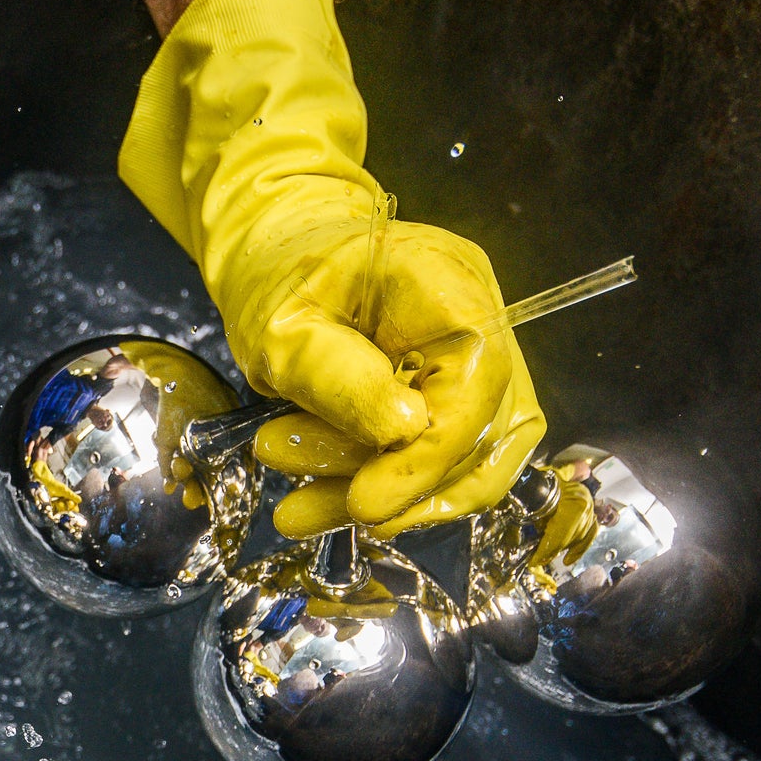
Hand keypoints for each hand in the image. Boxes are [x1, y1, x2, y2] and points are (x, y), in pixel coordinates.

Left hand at [116, 0, 544, 537]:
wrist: (274, 251)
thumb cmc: (276, 275)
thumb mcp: (283, 326)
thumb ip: (339, 377)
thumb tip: (405, 433)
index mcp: (446, 283)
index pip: (475, 384)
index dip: (429, 458)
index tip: (367, 504)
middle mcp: (480, 318)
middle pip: (487, 431)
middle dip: (404, 488)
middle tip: (312, 508)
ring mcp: (474, 357)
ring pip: (469, 457)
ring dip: (388, 501)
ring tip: (299, 510)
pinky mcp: (451, 392)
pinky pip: (440, 457)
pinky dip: (384, 489)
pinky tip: (320, 504)